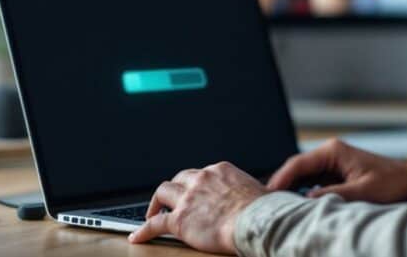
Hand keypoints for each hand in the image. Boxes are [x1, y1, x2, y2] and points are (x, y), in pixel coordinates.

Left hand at [128, 161, 267, 252]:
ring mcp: (188, 198)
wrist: (255, 222)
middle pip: (179, 179)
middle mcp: (201, 178)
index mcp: (220, 170)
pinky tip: (137, 236)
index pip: (200, 173)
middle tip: (172, 200)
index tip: (194, 192)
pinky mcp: (179, 219)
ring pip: (162, 193)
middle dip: (174, 189)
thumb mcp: (261, 192)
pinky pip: (154, 223)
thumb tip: (269, 197)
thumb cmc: (264, 211)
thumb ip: (256, 192)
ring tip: (153, 213)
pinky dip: (143, 229)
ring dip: (156, 203)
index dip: (195, 184)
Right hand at [267, 138, 406, 202]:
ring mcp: (331, 162)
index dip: (281, 179)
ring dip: (291, 189)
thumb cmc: (390, 182)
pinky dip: (302, 192)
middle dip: (281, 184)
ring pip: (302, 175)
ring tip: (276, 205)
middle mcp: (329, 153)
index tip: (267, 194)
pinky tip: (295, 204)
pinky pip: (312, 181)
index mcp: (333, 151)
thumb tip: (307, 200)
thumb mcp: (363, 191)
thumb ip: (334, 195)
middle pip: (296, 168)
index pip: (298, 164)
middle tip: (265, 202)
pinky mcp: (335, 172)